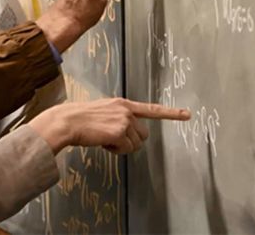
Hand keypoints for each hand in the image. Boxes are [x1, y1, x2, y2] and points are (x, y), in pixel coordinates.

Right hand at [28, 97, 189, 154]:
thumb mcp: (102, 111)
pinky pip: (126, 149)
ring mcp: (124, 121)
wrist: (67, 121)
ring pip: (135, 144)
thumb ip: (117, 117)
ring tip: (103, 138)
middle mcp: (126, 111)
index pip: (151, 109)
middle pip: (143, 134)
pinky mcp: (120, 132)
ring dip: (121, 146)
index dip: (171, 113)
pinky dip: (115, 150)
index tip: (187, 115)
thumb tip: (125, 132)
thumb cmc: (79, 118)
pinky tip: (102, 142)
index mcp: (123, 104)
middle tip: (111, 138)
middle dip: (130, 140)